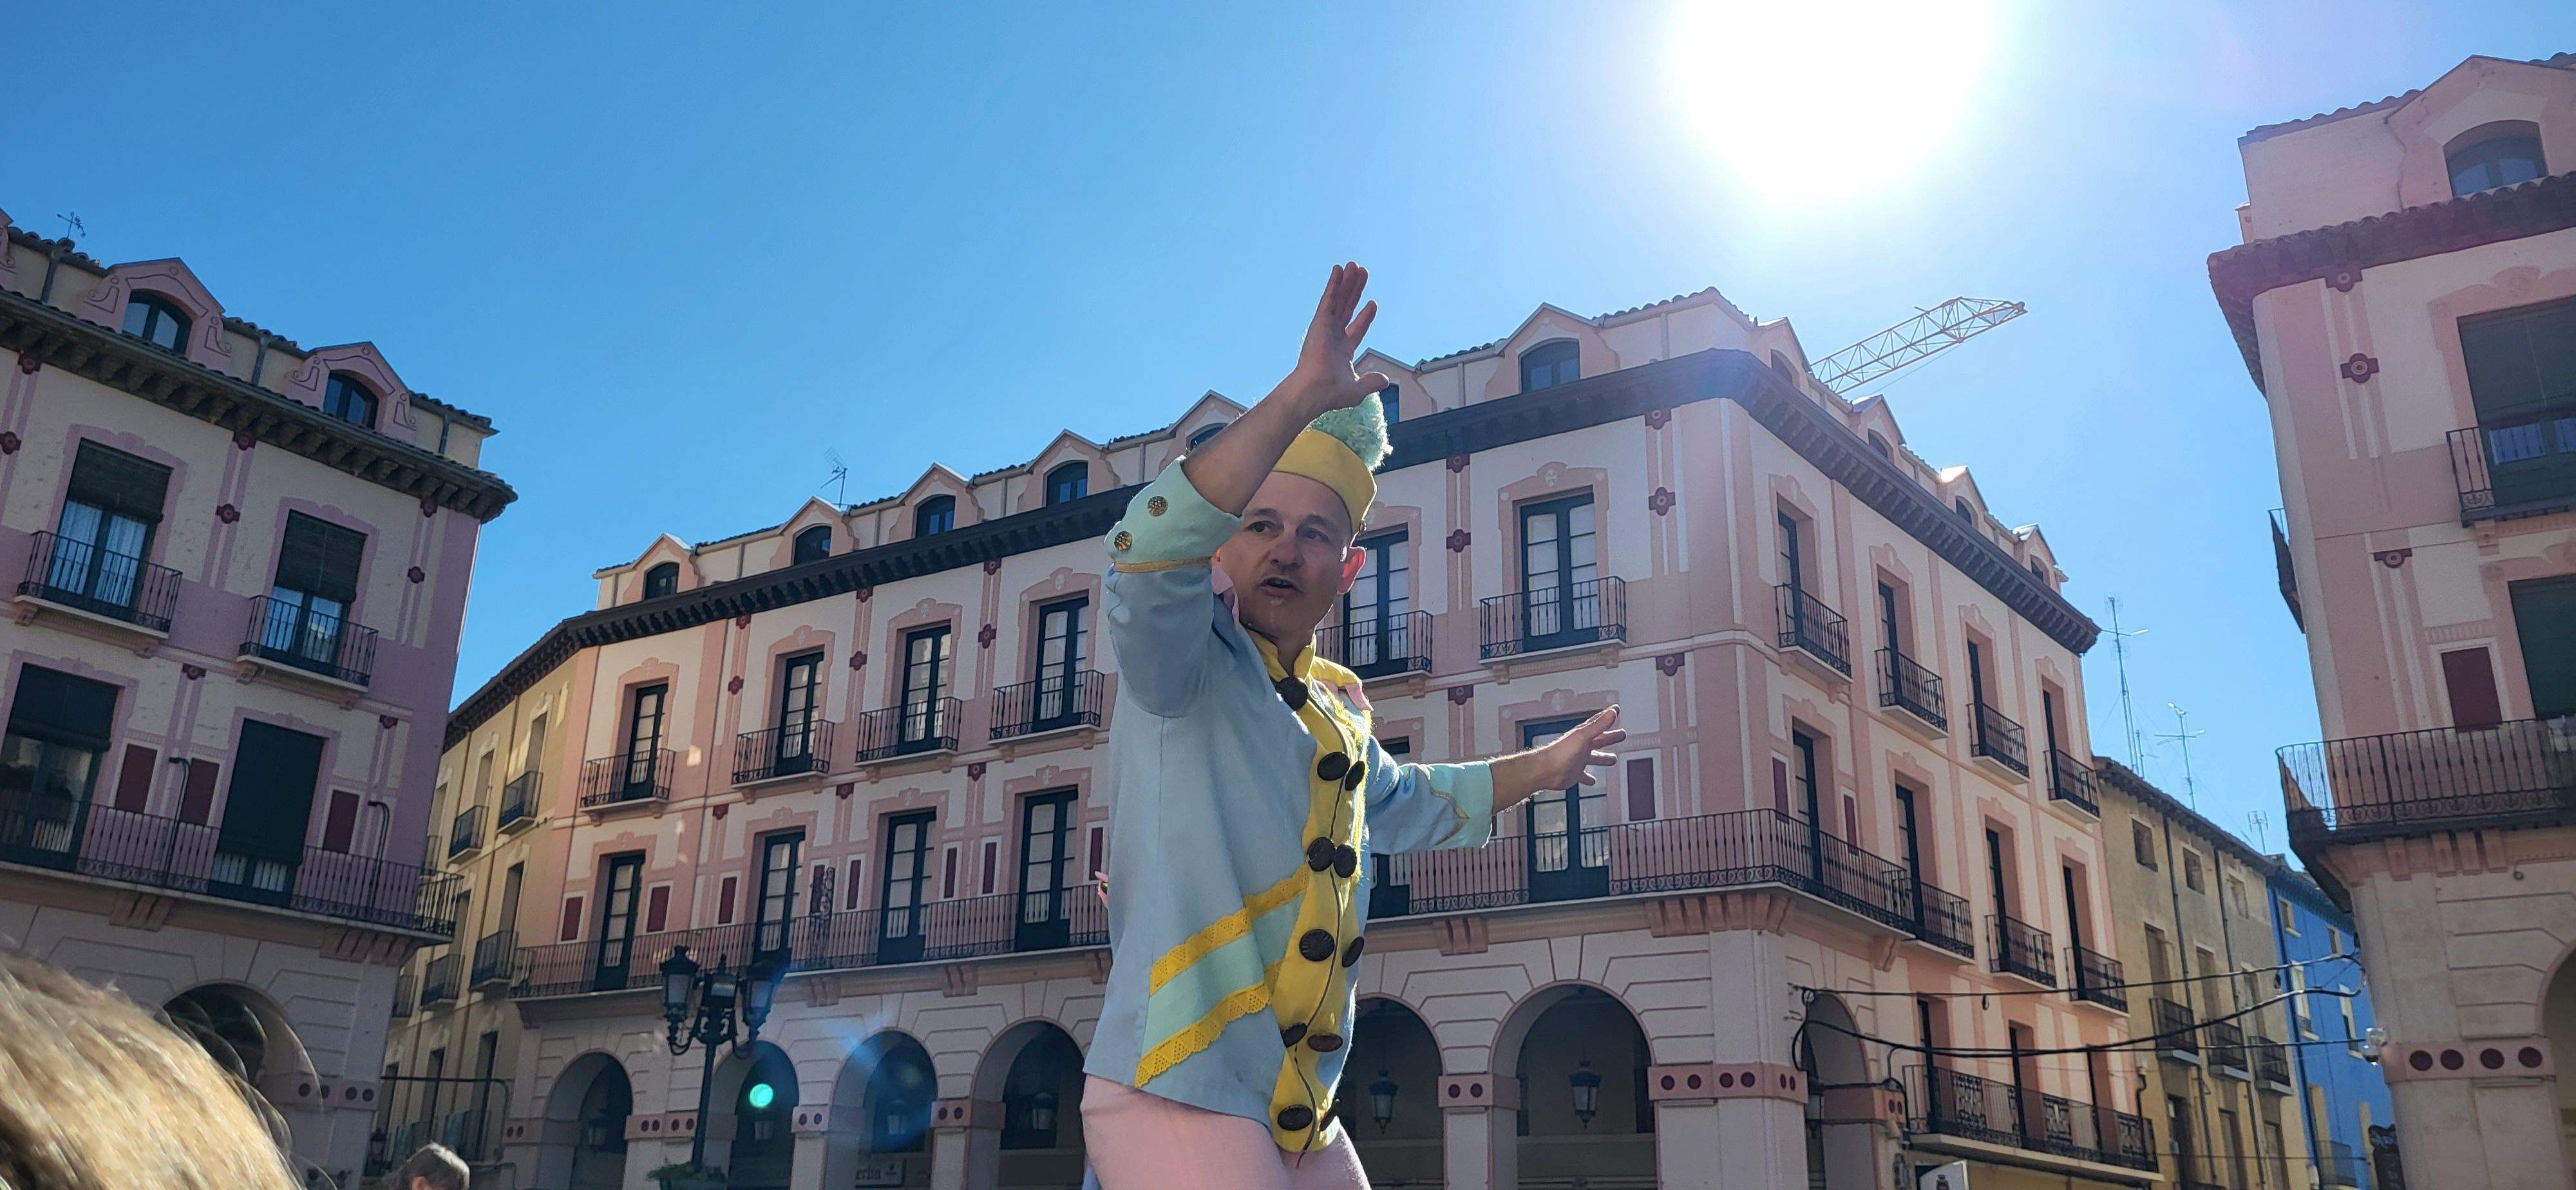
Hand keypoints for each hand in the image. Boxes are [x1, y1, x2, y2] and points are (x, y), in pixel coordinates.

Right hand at [1287, 262, 1389, 415]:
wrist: (1314, 391)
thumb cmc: (1330, 394)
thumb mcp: (1358, 389)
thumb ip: (1371, 381)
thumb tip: (1385, 380)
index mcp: (1341, 350)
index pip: (1356, 328)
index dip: (1365, 316)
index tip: (1372, 303)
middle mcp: (1333, 336)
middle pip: (1348, 307)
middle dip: (1355, 291)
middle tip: (1362, 273)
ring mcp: (1326, 328)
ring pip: (1339, 300)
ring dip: (1347, 282)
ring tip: (1354, 265)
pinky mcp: (1320, 322)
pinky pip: (1329, 299)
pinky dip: (1334, 284)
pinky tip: (1338, 270)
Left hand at [1492, 707, 1625, 811]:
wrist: (1545, 770)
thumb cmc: (1561, 752)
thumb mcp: (1584, 736)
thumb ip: (1599, 724)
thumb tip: (1612, 712)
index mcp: (1584, 735)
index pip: (1598, 723)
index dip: (1608, 716)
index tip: (1616, 710)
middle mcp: (1581, 746)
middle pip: (1599, 741)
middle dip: (1610, 738)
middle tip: (1621, 735)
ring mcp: (1578, 760)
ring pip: (1594, 758)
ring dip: (1603, 758)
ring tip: (1612, 759)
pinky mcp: (1574, 774)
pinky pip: (1584, 776)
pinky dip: (1589, 778)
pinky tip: (1592, 781)